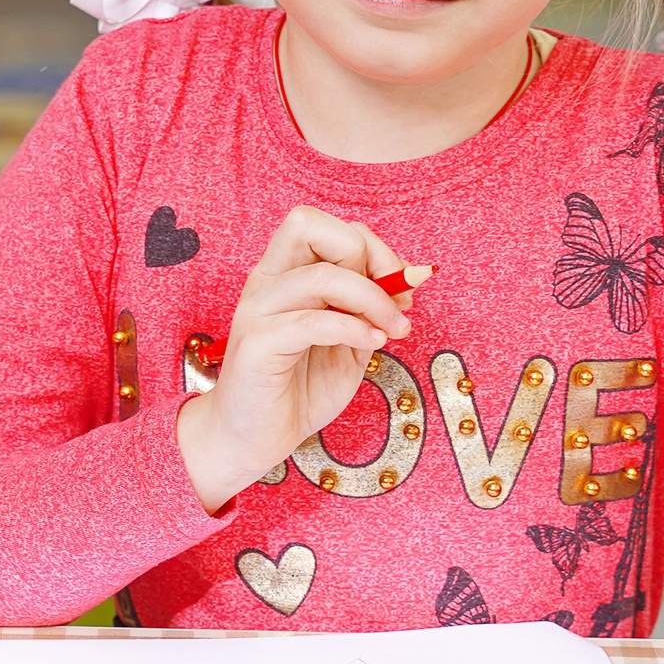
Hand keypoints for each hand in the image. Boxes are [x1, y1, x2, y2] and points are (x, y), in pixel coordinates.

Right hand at [174, 206, 412, 512]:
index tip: (400, 284)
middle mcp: (265, 282)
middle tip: (394, 299)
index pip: (321, 225)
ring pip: (321, 276)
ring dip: (372, 300)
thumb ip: (369, 309)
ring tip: (391, 332)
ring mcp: (256, 311)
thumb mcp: (347, 342)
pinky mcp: (257, 344)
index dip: (370, 245)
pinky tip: (371, 346)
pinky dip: (354, 328)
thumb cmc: (298, 388)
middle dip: (366, 254)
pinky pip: (313, 322)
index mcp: (282, 274)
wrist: (252, 439)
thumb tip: (411, 278)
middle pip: (308, 224)